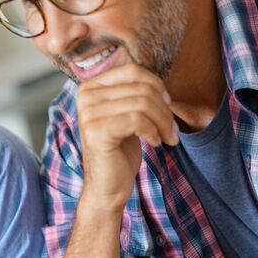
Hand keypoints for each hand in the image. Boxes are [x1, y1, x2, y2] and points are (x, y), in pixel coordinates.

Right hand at [76, 64, 176, 212]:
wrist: (107, 187)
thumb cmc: (120, 151)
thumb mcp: (127, 115)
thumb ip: (135, 93)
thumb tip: (160, 82)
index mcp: (90, 87)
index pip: (133, 70)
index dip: (157, 86)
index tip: (168, 106)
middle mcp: (85, 96)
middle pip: (141, 88)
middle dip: (164, 109)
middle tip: (172, 129)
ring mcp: (89, 113)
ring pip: (142, 104)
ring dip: (163, 122)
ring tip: (167, 137)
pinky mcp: (96, 131)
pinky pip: (137, 120)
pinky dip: (153, 131)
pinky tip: (154, 143)